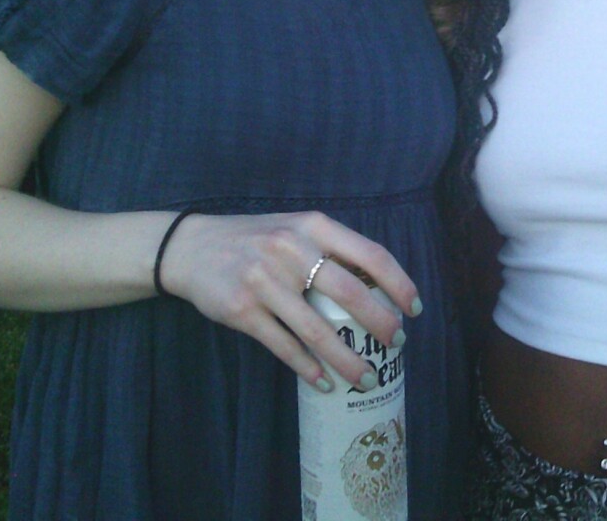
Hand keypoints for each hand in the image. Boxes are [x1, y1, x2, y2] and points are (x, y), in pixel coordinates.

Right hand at [158, 210, 419, 387]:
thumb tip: (378, 285)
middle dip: (380, 324)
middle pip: (350, 294)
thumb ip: (330, 249)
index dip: (399, 283)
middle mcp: (291, 250)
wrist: (192, 247)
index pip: (370, 254)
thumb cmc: (256, 240)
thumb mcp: (295, 229)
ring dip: (347, 359)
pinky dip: (307, 367)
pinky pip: (284, 346)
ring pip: (317, 330)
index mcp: (313, 226)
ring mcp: (265, 282)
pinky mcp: (242, 311)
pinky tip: (323, 381)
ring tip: (367, 378)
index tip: (415, 308)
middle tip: (397, 345)